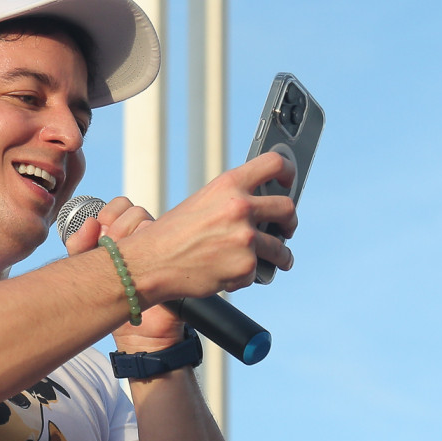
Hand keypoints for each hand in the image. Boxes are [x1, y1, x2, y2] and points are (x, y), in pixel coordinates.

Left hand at [63, 197, 187, 351]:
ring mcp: (164, 249)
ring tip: (125, 263)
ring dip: (132, 238)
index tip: (100, 233)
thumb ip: (79, 247)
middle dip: (118, 227)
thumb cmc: (114, 302)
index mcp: (127, 234)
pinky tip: (139, 270)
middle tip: (113, 250)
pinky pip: (167, 244)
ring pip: (148, 223)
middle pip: (135, 211)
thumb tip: (89, 224)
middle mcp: (147, 238)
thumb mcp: (87, 272)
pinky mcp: (175, 263)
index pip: (121, 206)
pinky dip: (151, 253)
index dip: (110, 214)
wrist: (138, 333)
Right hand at [119, 152, 297, 307]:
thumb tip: (262, 209)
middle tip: (287, 230)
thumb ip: (232, 200)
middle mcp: (241, 207)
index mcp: (229, 185)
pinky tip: (228, 273)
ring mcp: (245, 238)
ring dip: (281, 257)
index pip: (274, 164)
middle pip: (287, 208)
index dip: (288, 172)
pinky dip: (245, 276)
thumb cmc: (172, 234)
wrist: (150, 263)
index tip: (289, 183)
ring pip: (280, 248)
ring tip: (278, 261)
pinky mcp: (245, 267)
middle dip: (290, 222)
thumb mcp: (202, 203)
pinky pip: (257, 272)